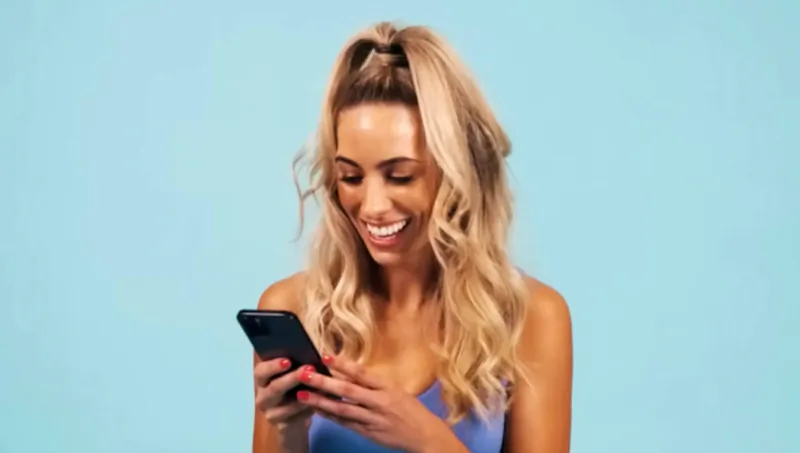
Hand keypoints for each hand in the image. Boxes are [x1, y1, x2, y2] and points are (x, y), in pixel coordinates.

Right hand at [254, 358, 314, 442]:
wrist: (293, 420)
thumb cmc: (293, 390)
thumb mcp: (291, 376)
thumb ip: (295, 366)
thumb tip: (309, 355)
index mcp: (262, 380)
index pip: (260, 371)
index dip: (272, 365)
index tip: (287, 360)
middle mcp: (262, 397)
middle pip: (274, 388)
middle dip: (292, 378)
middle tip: (309, 368)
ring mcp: (270, 413)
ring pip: (286, 405)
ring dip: (305, 395)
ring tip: (320, 386)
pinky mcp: (282, 426)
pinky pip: (296, 417)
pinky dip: (309, 408)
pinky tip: (320, 402)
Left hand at [295, 355, 460, 452]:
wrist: (424, 435)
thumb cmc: (411, 409)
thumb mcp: (396, 390)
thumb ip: (374, 384)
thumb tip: (350, 372)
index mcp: (387, 388)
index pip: (362, 374)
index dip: (343, 364)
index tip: (325, 355)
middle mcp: (378, 402)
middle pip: (347, 391)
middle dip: (324, 382)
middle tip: (304, 374)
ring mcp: (372, 419)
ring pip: (342, 409)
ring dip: (320, 401)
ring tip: (301, 394)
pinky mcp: (368, 432)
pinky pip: (345, 423)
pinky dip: (330, 416)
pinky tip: (316, 409)